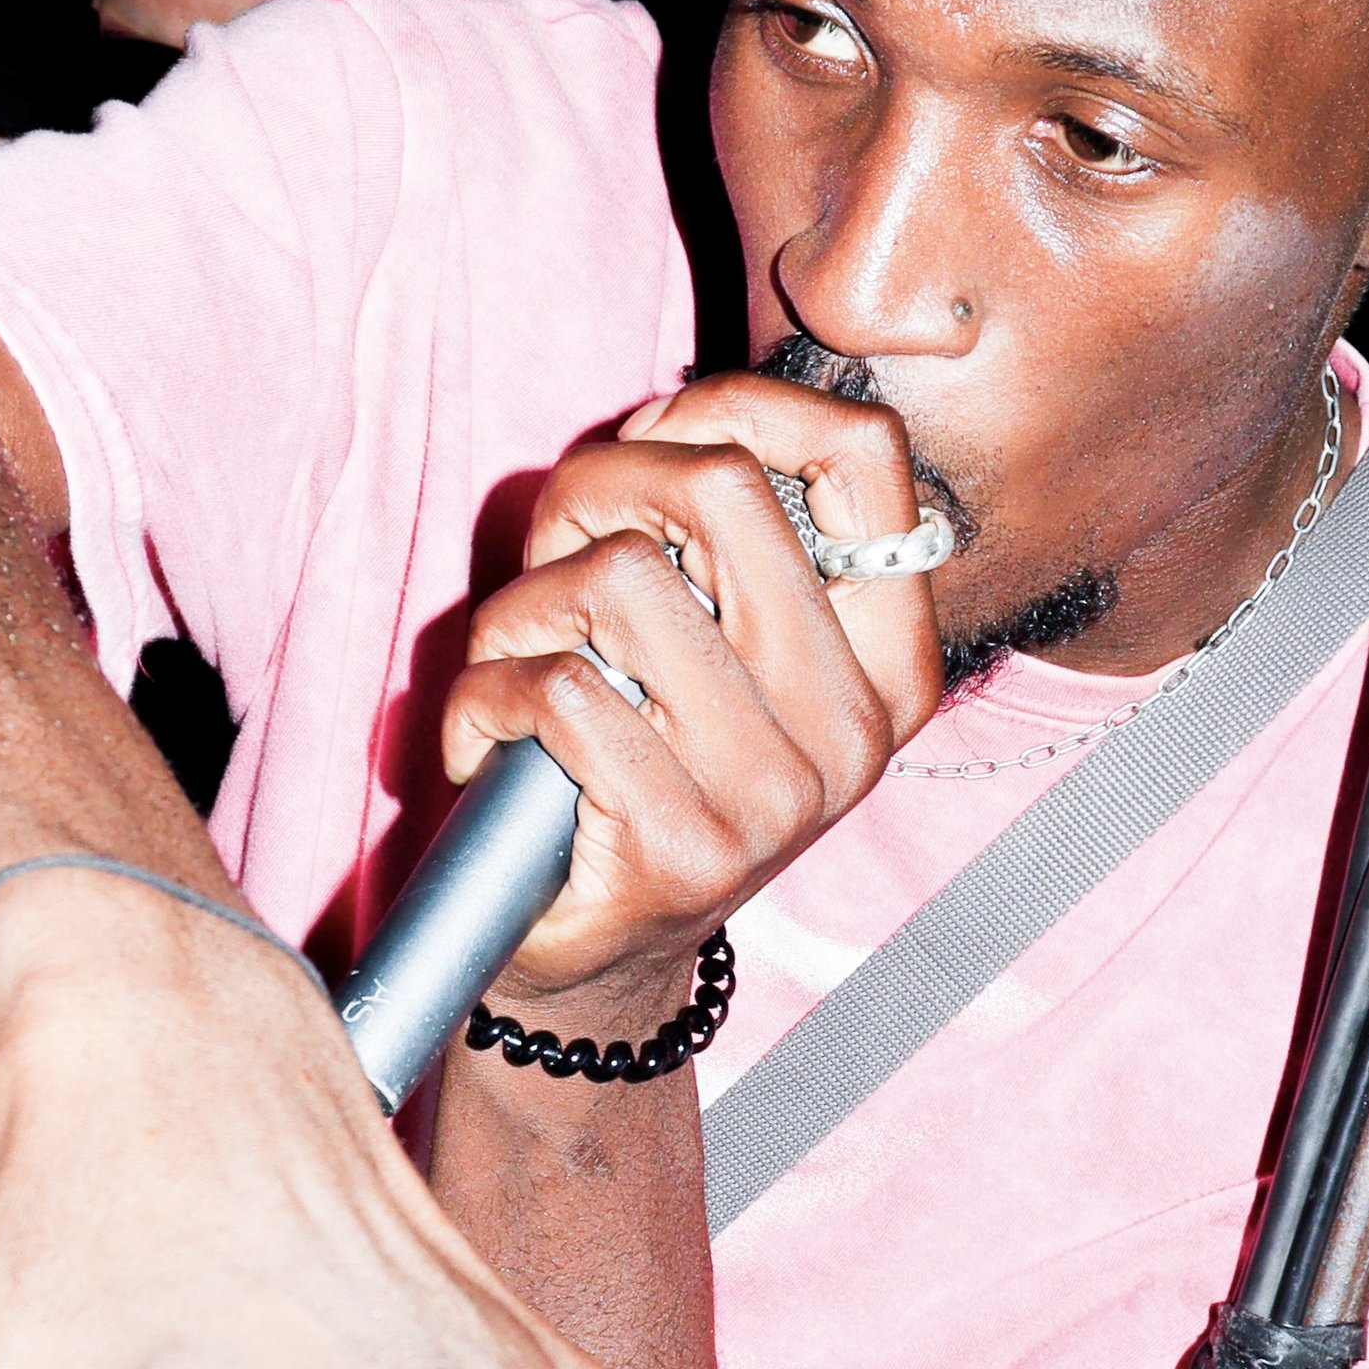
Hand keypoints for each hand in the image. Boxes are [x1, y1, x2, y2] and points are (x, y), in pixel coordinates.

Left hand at [442, 373, 941, 1016]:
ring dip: (522, 607)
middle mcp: (851, 727)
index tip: (659, 429)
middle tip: (553, 549)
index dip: (744, 402)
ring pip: (619, 581)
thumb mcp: (707, 654)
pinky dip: (483, 696)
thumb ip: (715, 546)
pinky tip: (484, 741)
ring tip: (512, 664)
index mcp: (884, 662)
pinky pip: (557, 690)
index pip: (867, 458)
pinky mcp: (684, 848)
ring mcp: (776, 795)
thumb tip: (665, 423)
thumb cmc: (636, 775)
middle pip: (722, 488)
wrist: (600, 965)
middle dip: (599, 487)